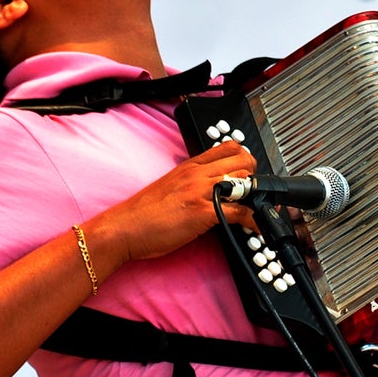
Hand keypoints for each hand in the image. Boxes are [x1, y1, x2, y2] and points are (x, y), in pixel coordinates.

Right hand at [100, 139, 258, 262]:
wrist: (121, 229)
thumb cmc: (142, 214)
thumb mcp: (170, 186)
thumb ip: (192, 182)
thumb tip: (212, 188)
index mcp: (190, 166)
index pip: (229, 147)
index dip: (244, 159)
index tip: (248, 174)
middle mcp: (197, 174)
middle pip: (243, 160)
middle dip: (255, 176)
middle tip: (254, 193)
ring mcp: (200, 192)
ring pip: (244, 180)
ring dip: (256, 195)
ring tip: (256, 208)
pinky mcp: (202, 212)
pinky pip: (239, 211)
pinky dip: (253, 220)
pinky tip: (256, 226)